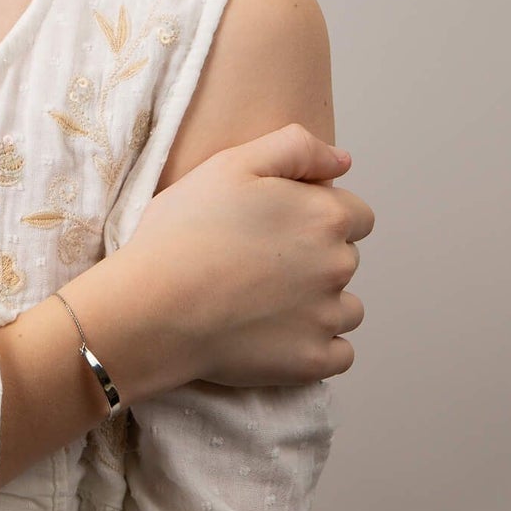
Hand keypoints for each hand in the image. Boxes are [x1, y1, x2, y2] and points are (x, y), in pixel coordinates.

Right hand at [117, 123, 372, 387]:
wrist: (154, 305)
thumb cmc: (185, 230)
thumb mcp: (231, 164)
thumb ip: (294, 148)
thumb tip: (343, 161)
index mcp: (323, 216)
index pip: (356, 214)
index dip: (317, 214)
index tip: (275, 223)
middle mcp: (338, 266)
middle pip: (345, 258)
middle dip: (314, 256)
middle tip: (256, 257)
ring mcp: (328, 319)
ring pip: (344, 307)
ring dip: (317, 302)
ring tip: (261, 297)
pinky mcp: (314, 362)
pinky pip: (337, 353)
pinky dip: (313, 345)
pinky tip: (272, 332)